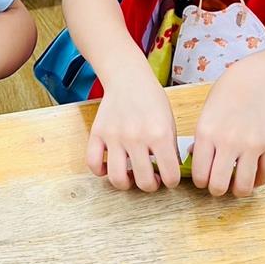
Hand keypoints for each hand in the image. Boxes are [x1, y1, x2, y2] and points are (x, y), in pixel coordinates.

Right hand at [86, 63, 179, 191]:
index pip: (170, 176)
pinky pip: (93, 163)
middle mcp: (136, 137)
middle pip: (143, 182)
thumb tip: (169, 174)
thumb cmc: (151, 99)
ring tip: (130, 176)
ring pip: (117, 178)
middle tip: (151, 177)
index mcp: (159, 134)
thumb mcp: (169, 122)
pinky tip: (109, 166)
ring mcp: (114, 136)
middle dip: (151, 185)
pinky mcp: (97, 133)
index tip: (169, 177)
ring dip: (126, 183)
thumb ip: (170, 149)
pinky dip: (100, 171)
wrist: (128, 78)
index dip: (171, 181)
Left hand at [191, 57, 264, 196]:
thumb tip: (199, 169)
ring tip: (236, 185)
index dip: (200, 183)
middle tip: (219, 186)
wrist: (254, 81)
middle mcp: (229, 141)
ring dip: (238, 190)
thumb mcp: (204, 117)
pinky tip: (253, 175)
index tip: (204, 180)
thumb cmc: (225, 99)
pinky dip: (258, 180)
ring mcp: (252, 144)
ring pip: (244, 186)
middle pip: (219, 186)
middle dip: (217, 190)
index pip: (200, 175)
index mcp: (206, 134)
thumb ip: (201, 144)